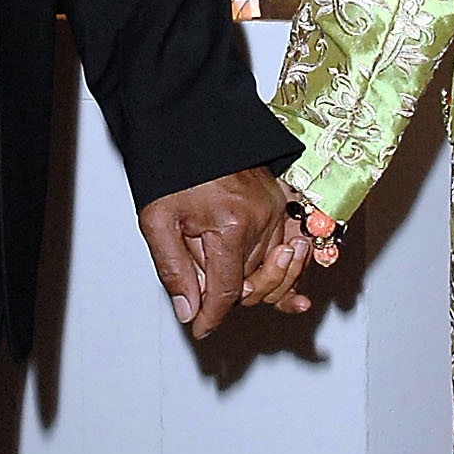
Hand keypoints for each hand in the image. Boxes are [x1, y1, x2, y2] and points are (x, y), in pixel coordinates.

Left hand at [138, 168, 311, 339]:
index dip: (212, 316)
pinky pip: (293, 247)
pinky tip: (295, 294)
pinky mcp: (283, 201)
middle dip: (227, 294)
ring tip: (231, 284)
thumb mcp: (158, 221)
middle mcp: (262, 218)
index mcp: (231, 225)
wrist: (190, 125)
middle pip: (252, 283)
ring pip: (272, 269)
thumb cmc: (173, 167)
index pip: (228, 291)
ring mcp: (276, 209)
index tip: (201, 329)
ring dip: (252, 282)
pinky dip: (289, 269)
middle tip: (200, 291)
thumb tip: (188, 311)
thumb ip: (173, 269)